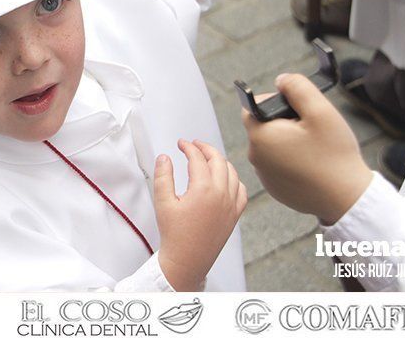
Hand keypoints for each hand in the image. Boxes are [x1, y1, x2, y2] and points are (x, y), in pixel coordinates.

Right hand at [154, 139, 246, 290]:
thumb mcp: (163, 202)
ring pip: (232, 172)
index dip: (188, 147)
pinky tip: (226, 178)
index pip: (197, 158)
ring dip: (220, 161)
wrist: (187, 261)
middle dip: (205, 148)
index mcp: (204, 189)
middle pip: (218, 160)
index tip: (181, 144)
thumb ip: (163, 176)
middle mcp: (222, 194)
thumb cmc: (175, 235)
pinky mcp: (235, 214)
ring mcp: (231, 204)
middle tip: (194, 145)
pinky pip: (241, 190)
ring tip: (208, 158)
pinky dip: (234, 179)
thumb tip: (164, 158)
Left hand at [242, 74, 372, 225]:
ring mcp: (264, 176)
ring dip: (289, 141)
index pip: (252, 107)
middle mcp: (255, 158)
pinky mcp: (276, 188)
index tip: (297, 110)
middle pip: (263, 126)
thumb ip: (298, 87)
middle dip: (284, 121)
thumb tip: (281, 79)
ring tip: (314, 148)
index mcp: (260, 137)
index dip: (275, 102)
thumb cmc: (335, 156)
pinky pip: (279, 165)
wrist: (347, 200)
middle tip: (311, 129)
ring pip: (272, 146)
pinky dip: (292, 161)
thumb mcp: (321, 111)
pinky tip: (313, 165)